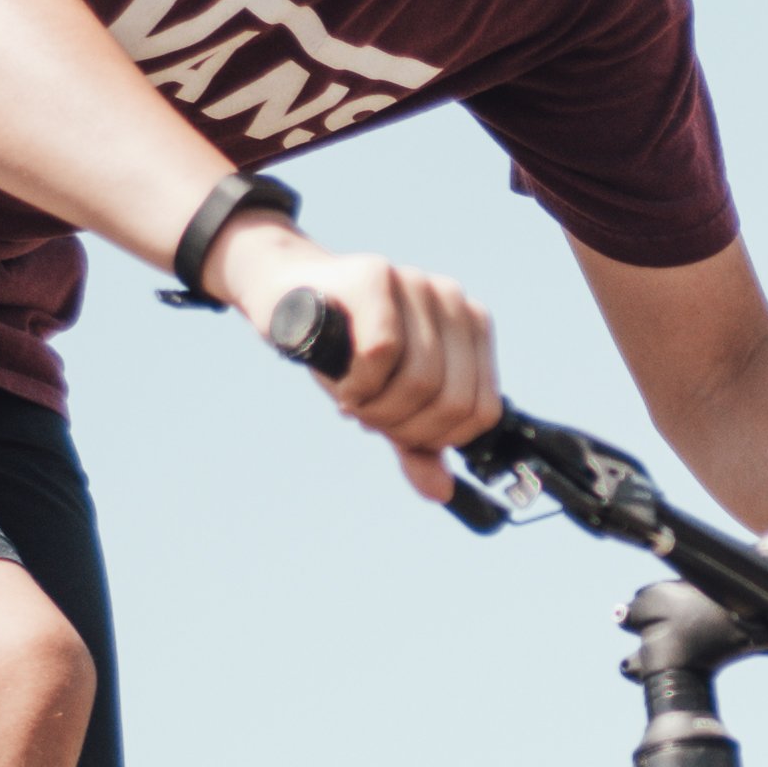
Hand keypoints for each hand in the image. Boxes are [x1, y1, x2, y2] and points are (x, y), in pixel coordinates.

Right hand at [219, 220, 498, 498]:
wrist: (284, 296)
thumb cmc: (342, 349)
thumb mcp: (386, 401)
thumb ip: (417, 443)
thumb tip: (442, 491)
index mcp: (471, 327)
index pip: (483, 410)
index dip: (438, 439)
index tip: (399, 429)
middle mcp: (452, 300)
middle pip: (453, 402)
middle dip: (405, 427)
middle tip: (369, 417)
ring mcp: (416, 284)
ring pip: (421, 381)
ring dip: (377, 410)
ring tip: (353, 399)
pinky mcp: (375, 275)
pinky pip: (382, 352)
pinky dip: (358, 383)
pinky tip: (342, 381)